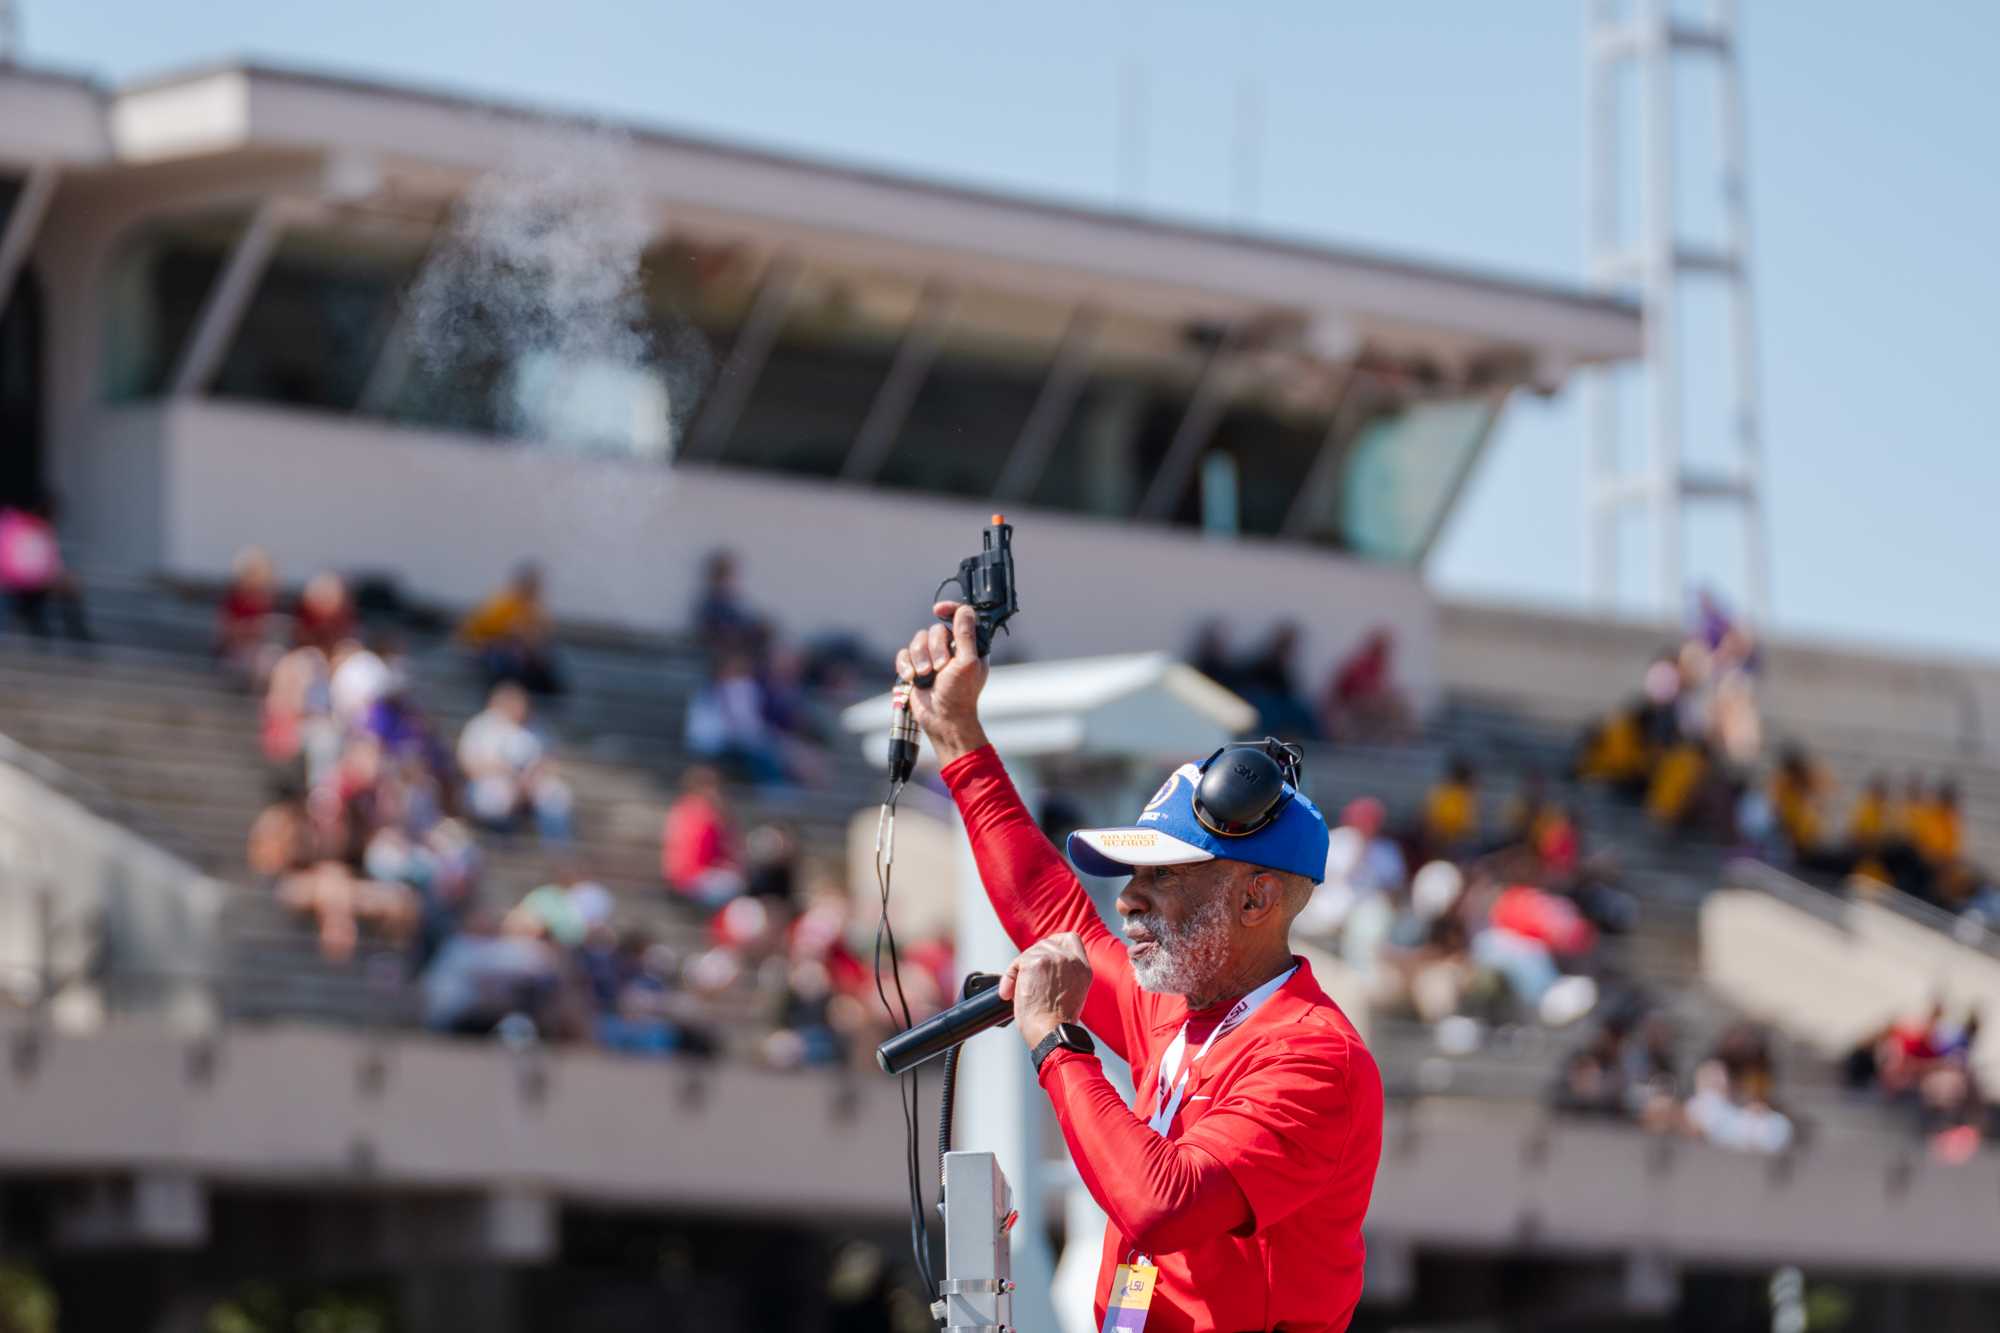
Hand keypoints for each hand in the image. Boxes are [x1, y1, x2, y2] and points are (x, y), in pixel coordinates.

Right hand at [893, 601, 989, 765]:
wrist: (942, 719)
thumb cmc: (960, 694)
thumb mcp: (967, 663)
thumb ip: (966, 635)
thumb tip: (964, 609)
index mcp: (969, 645)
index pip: (960, 617)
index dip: (950, 609)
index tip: (938, 609)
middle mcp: (951, 648)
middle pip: (935, 629)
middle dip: (935, 648)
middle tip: (941, 667)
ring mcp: (932, 657)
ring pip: (918, 640)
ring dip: (920, 658)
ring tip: (925, 675)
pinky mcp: (915, 667)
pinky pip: (904, 654)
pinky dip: (905, 665)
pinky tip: (911, 678)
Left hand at [999, 932, 1091, 1051]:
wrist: (1051, 1033)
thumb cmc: (1058, 1022)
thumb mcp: (1073, 992)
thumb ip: (1065, 974)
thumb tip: (1044, 966)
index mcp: (1083, 967)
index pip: (1071, 939)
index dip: (1054, 943)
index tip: (1045, 956)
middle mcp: (1070, 959)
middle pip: (1045, 944)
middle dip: (1032, 960)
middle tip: (1027, 981)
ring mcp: (1053, 958)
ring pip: (1029, 953)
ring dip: (1020, 971)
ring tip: (1018, 993)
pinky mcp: (1035, 962)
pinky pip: (1016, 963)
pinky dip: (1009, 978)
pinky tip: (1010, 994)